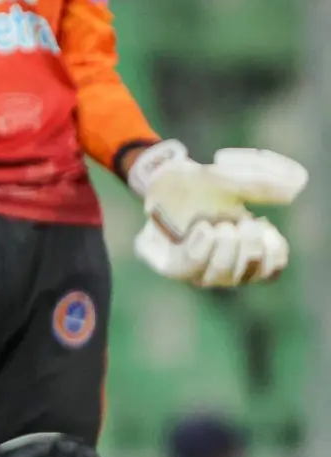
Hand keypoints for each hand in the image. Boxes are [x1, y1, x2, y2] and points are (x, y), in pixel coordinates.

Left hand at [131, 141, 305, 287]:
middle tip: (244, 223)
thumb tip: (292, 191)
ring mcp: (196, 269)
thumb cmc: (204, 185)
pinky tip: (204, 229)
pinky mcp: (169, 265)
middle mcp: (221, 267)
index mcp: (244, 253)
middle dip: (249, 249)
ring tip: (223, 227)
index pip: (269, 271)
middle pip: (245, 275)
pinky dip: (201, 250)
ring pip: (220, 276)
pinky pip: (188, 269)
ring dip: (227, 251)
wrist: (164, 181)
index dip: (273, 254)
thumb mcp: (236, 180)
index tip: (266, 227)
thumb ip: (262, 185)